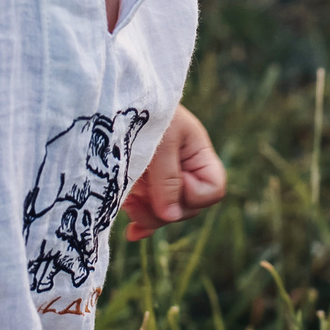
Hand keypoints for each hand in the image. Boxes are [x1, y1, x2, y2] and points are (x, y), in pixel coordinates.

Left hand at [123, 106, 226, 240]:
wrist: (116, 97)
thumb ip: (166, 178)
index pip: (213, 190)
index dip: (194, 194)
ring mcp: (164, 180)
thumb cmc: (144, 111)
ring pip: (167, 214)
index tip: (174, 179)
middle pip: (188, 208)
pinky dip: (142, 222)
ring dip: (148, 215)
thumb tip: (170, 216)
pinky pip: (150, 213)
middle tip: (139, 197)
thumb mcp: (160, 140)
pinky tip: (132, 232)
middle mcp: (185, 171)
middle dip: (166, 208)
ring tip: (128, 202)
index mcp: (198, 155)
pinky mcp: (144, 186)